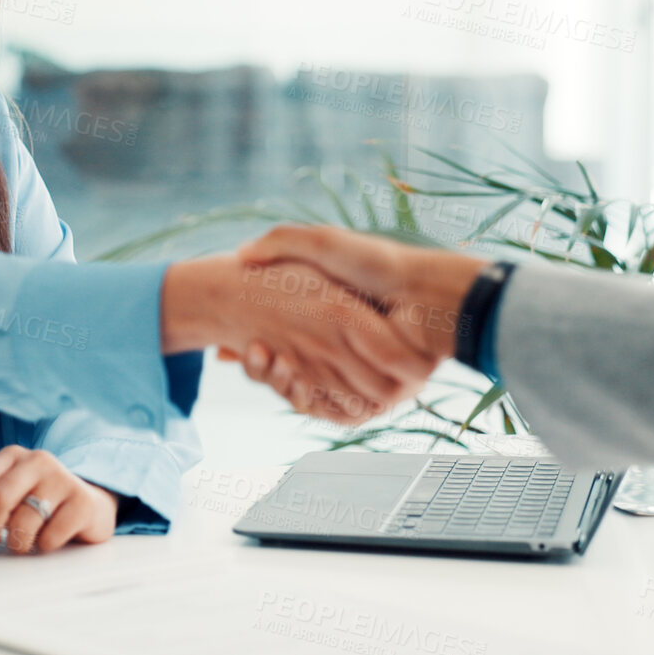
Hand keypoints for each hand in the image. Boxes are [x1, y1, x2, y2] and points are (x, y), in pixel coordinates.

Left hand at [0, 446, 117, 553]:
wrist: (89, 504)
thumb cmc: (39, 501)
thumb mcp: (10, 493)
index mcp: (13, 456)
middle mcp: (38, 461)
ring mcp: (62, 479)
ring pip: (24, 522)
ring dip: (18, 542)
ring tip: (24, 541)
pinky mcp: (83, 502)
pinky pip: (50, 537)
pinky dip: (43, 546)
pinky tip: (49, 538)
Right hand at [160, 252, 437, 423]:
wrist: (425, 294)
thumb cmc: (375, 264)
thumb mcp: (321, 242)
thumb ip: (282, 241)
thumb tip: (241, 254)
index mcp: (331, 321)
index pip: (281, 345)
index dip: (254, 349)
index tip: (228, 345)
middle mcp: (342, 351)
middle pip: (289, 373)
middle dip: (261, 368)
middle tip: (241, 353)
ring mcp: (358, 375)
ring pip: (304, 394)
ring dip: (278, 384)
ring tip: (262, 361)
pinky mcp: (374, 396)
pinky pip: (333, 413)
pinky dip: (306, 402)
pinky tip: (288, 382)